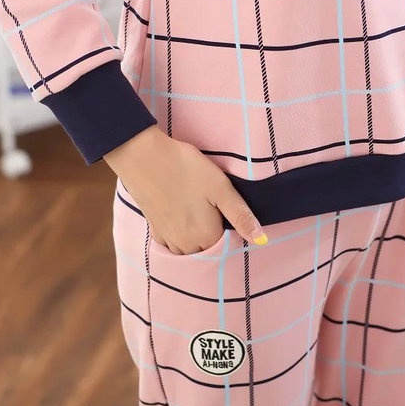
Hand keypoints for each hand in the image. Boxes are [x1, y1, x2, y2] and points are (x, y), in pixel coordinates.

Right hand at [103, 125, 267, 254]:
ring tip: (196, 208)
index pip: (228, 244)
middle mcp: (186, 245)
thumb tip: (262, 241)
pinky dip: (180, 234)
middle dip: (214, 233)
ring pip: (190, 249)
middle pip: (209, 248)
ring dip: (196, 237)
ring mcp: (168, 239)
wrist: (143, 156)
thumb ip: (241, 216)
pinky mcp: (155, 230)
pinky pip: (173, 243)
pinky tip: (180, 213)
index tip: (225, 208)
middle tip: (210, 204)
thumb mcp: (221, 188)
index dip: (230, 228)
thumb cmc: (186, 169)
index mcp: (206, 236)